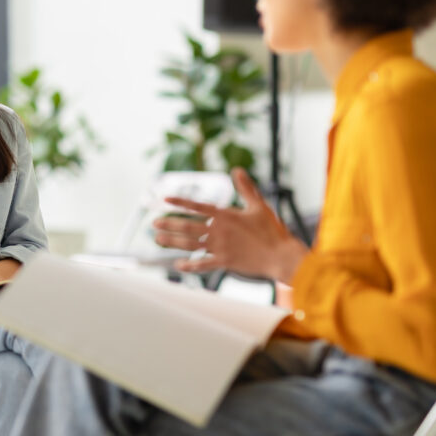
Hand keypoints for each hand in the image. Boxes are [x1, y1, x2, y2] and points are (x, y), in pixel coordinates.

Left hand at [151, 168, 307, 282]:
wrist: (281, 255)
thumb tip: (237, 169)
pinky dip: (189, 266)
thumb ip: (246, 188)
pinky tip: (178, 265)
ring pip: (190, 244)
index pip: (197, 206)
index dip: (180, 203)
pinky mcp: (224, 262)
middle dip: (169, 224)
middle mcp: (219, 230)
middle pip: (188, 226)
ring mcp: (220, 247)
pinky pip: (202, 265)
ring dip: (172, 242)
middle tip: (153, 223)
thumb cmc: (272, 231)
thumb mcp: (258, 205)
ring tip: (158, 239)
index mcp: (225, 215)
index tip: (164, 200)